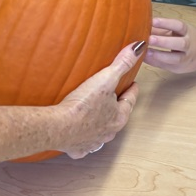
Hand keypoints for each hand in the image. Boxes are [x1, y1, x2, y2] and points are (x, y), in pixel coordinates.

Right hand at [55, 40, 143, 157]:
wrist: (57, 127)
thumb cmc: (82, 105)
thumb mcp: (105, 79)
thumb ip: (122, 63)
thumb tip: (138, 48)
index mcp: (118, 118)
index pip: (130, 101)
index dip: (132, 91)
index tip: (133, 85)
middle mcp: (108, 132)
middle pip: (117, 117)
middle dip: (118, 107)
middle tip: (116, 97)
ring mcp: (92, 142)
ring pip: (102, 132)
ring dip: (102, 124)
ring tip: (98, 114)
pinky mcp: (76, 148)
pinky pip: (83, 145)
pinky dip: (83, 140)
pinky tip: (79, 136)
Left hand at [144, 16, 195, 73]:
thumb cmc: (187, 38)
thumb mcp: (178, 31)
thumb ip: (162, 29)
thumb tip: (142, 25)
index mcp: (188, 32)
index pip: (179, 26)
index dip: (166, 23)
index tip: (152, 21)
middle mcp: (189, 46)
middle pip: (180, 44)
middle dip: (163, 42)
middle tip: (148, 39)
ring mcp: (186, 59)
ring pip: (174, 59)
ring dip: (158, 55)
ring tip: (145, 52)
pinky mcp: (179, 69)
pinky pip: (166, 66)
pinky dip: (155, 62)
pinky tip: (144, 58)